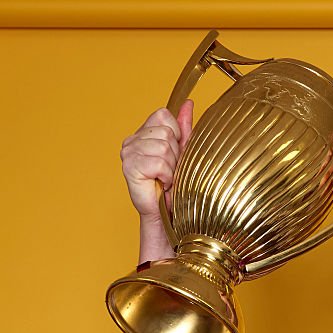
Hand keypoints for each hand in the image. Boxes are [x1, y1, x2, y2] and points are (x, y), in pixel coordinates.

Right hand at [120, 100, 193, 220]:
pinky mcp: (129, 166)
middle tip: (169, 172)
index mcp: (143, 133)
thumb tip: (188, 103)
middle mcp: (132, 140)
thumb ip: (184, 128)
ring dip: (172, 168)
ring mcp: (129, 152)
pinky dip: (166, 176)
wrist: (164, 214)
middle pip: (166, 133)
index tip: (173, 156)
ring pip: (164, 148)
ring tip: (165, 179)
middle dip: (176, 155)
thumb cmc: (172, 186)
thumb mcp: (182, 153)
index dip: (176, 135)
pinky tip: (160, 184)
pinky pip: (159, 163)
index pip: (164, 115)